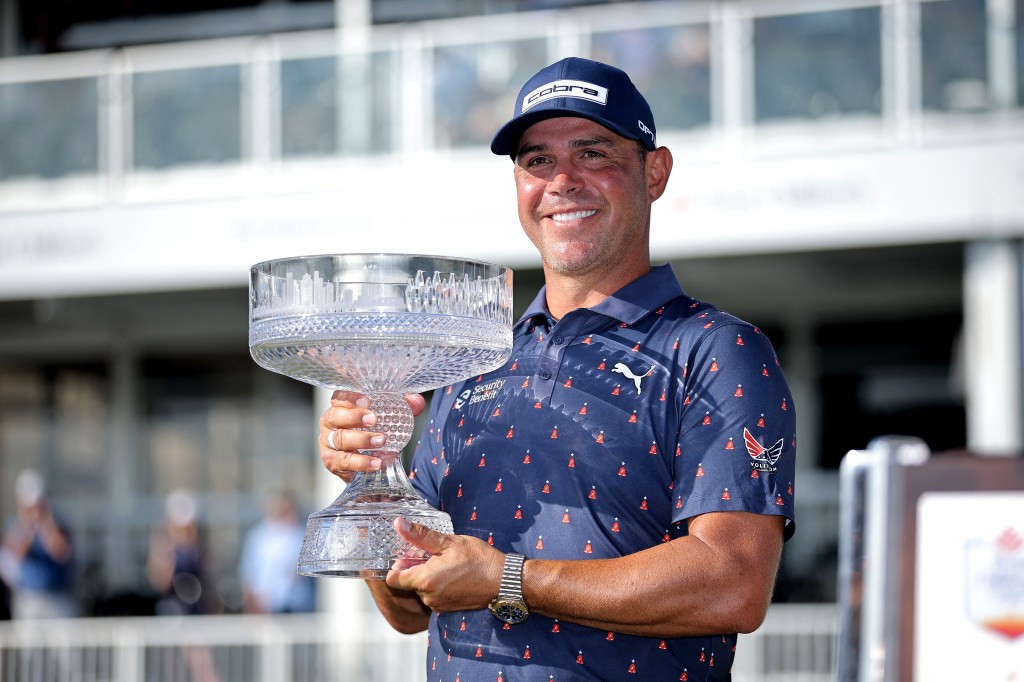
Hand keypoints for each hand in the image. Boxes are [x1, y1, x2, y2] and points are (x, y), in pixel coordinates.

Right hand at [319, 391, 425, 481]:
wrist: (367, 465)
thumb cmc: (374, 433)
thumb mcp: (389, 418)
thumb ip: (403, 407)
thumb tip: (416, 401)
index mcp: (341, 407)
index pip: (339, 397)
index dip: (350, 397)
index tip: (367, 399)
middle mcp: (330, 424)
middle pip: (335, 416)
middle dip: (354, 417)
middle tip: (374, 419)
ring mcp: (328, 444)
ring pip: (339, 439)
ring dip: (361, 440)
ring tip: (381, 441)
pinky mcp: (332, 462)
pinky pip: (345, 462)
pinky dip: (361, 462)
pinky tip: (377, 462)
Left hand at [386, 518, 504, 612]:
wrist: (503, 581)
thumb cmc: (479, 559)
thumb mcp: (449, 542)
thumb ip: (421, 535)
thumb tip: (398, 524)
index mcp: (425, 580)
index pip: (393, 579)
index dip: (397, 565)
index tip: (410, 553)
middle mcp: (428, 597)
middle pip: (408, 583)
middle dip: (416, 567)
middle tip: (434, 553)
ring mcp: (438, 605)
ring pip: (422, 589)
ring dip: (428, 576)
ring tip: (447, 563)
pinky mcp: (448, 609)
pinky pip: (434, 595)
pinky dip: (438, 585)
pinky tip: (454, 574)